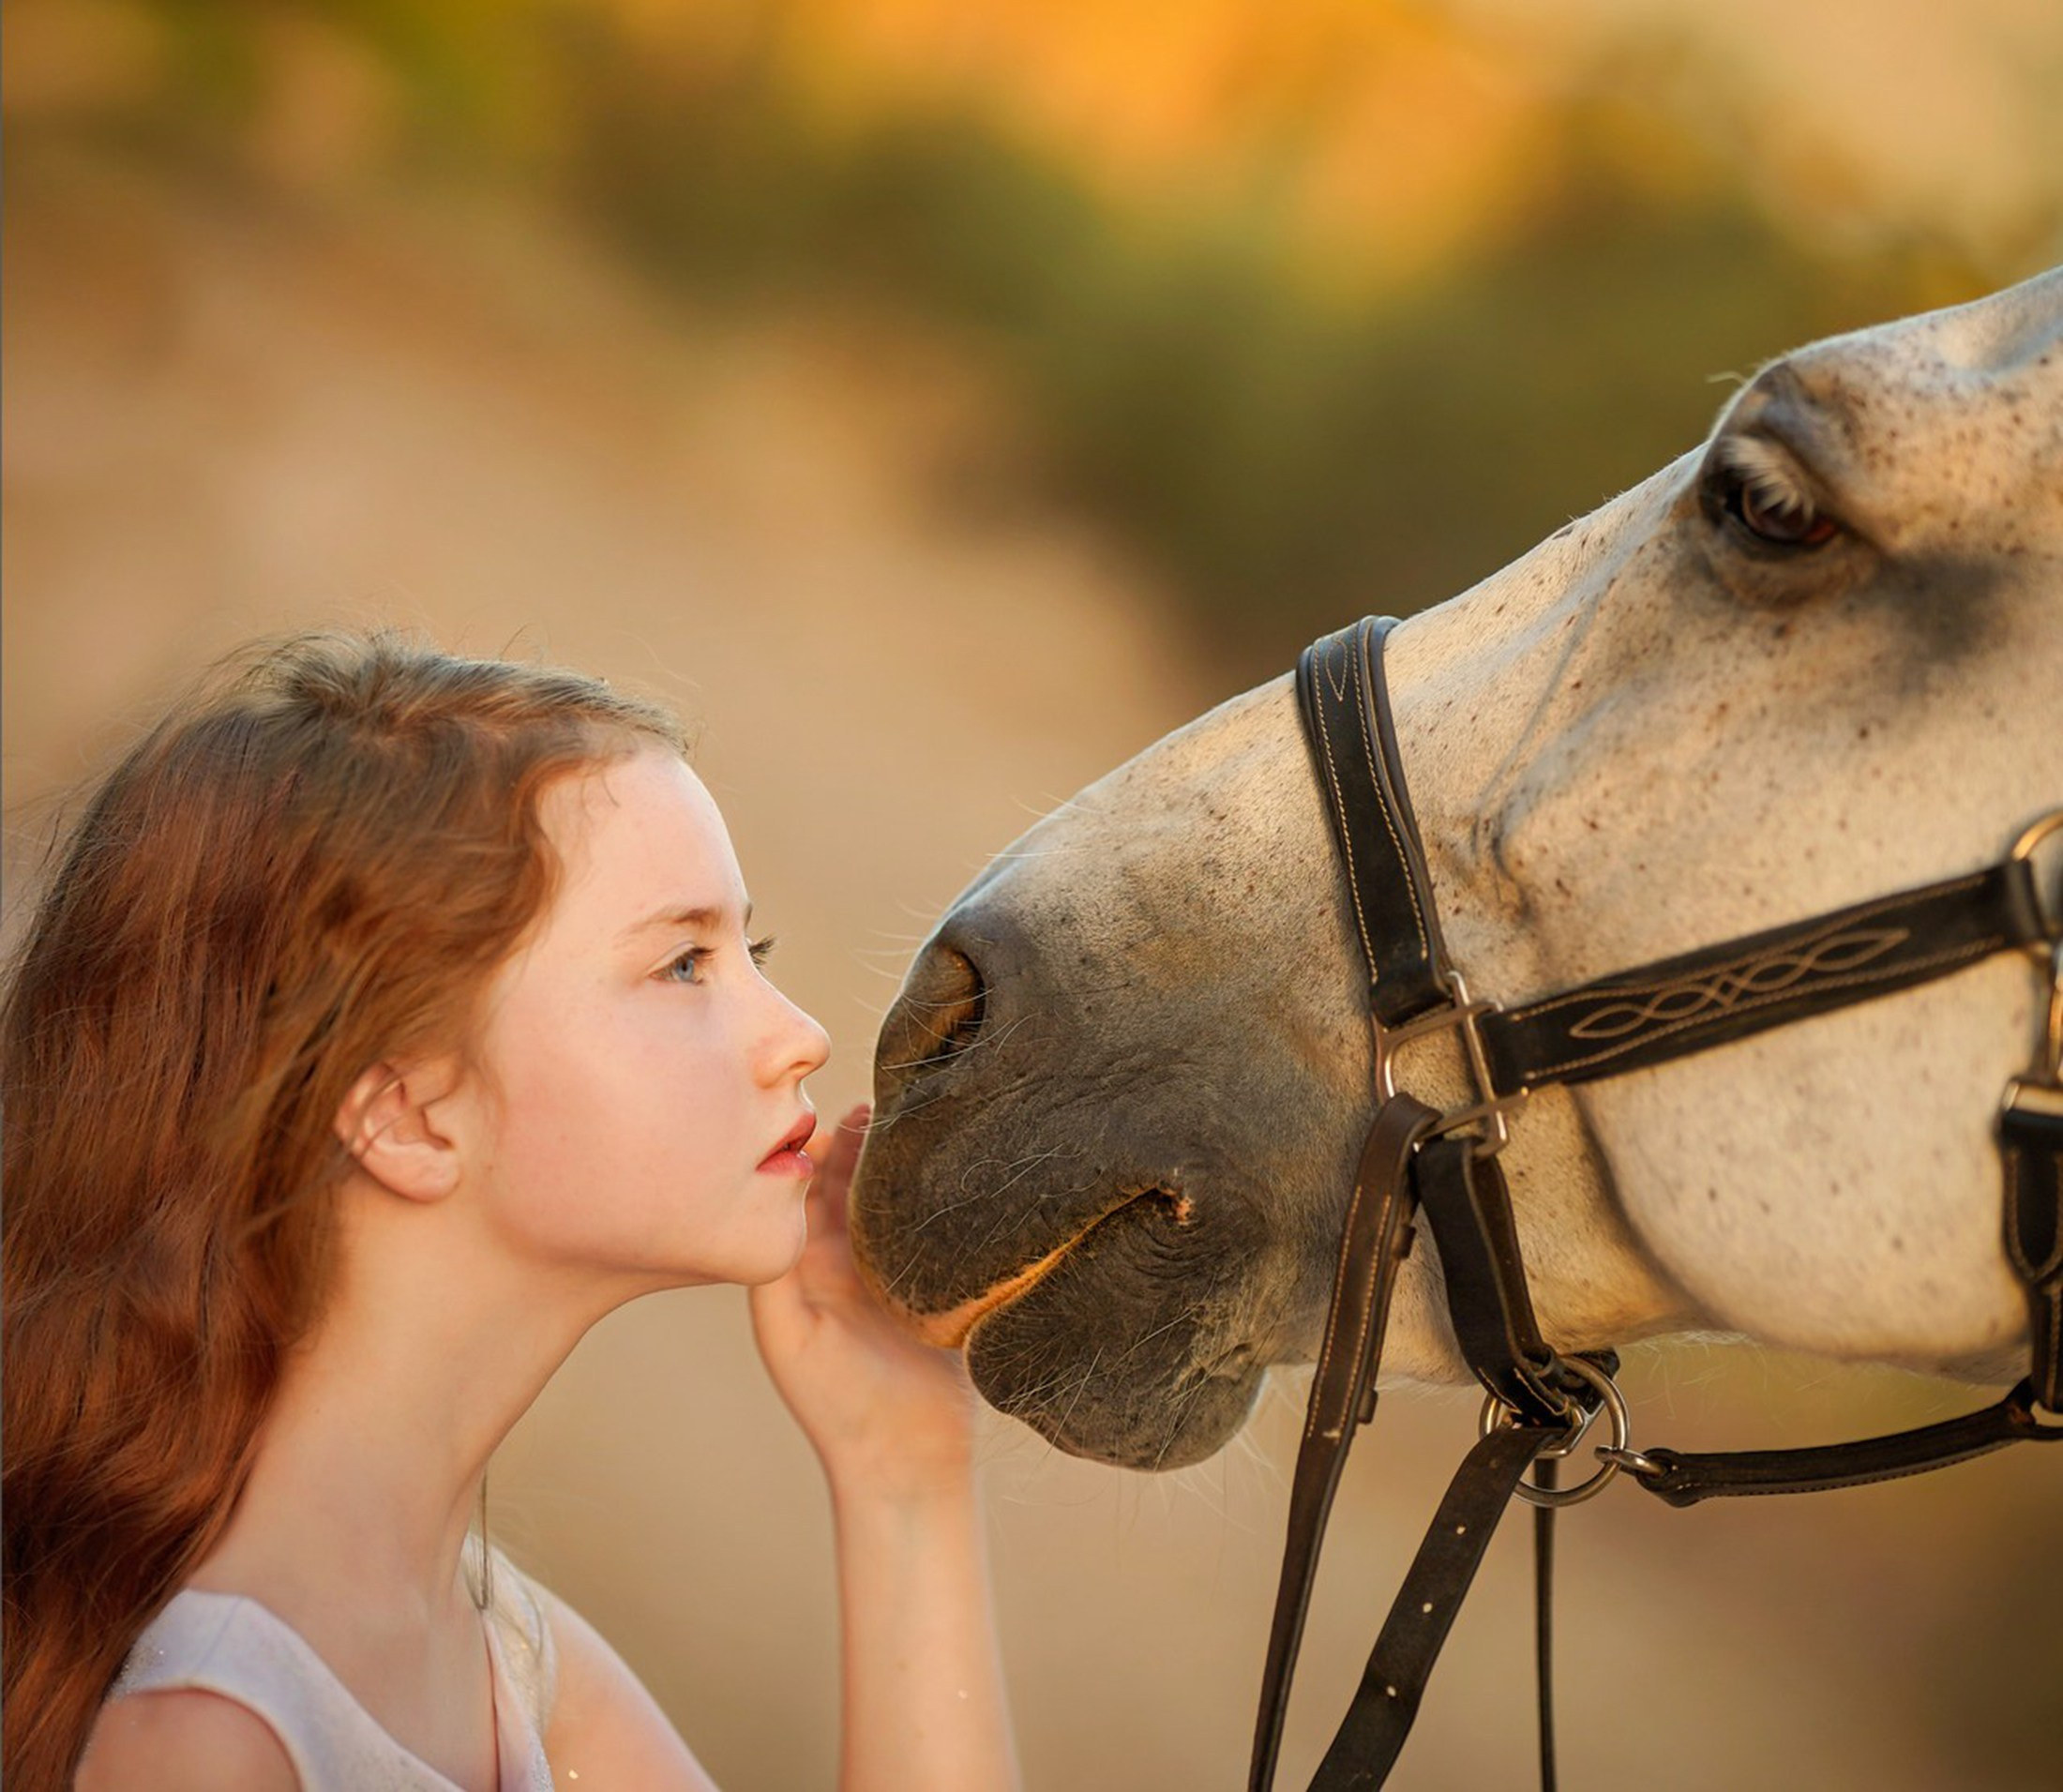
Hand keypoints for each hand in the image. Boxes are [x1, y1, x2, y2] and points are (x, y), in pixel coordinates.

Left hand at [749, 1105, 978, 1500]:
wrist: (910, 1463)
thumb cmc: (839, 1407)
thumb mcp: (790, 1337)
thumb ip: (776, 1273)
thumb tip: (781, 1198)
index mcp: (805, 1268)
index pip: (804, 1189)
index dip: (815, 1149)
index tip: (832, 1114)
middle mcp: (846, 1262)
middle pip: (851, 1183)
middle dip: (862, 1142)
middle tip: (883, 1104)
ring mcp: (893, 1270)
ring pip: (893, 1198)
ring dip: (901, 1162)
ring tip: (917, 1121)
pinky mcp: (937, 1283)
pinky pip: (932, 1226)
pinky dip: (937, 1195)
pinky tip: (955, 1164)